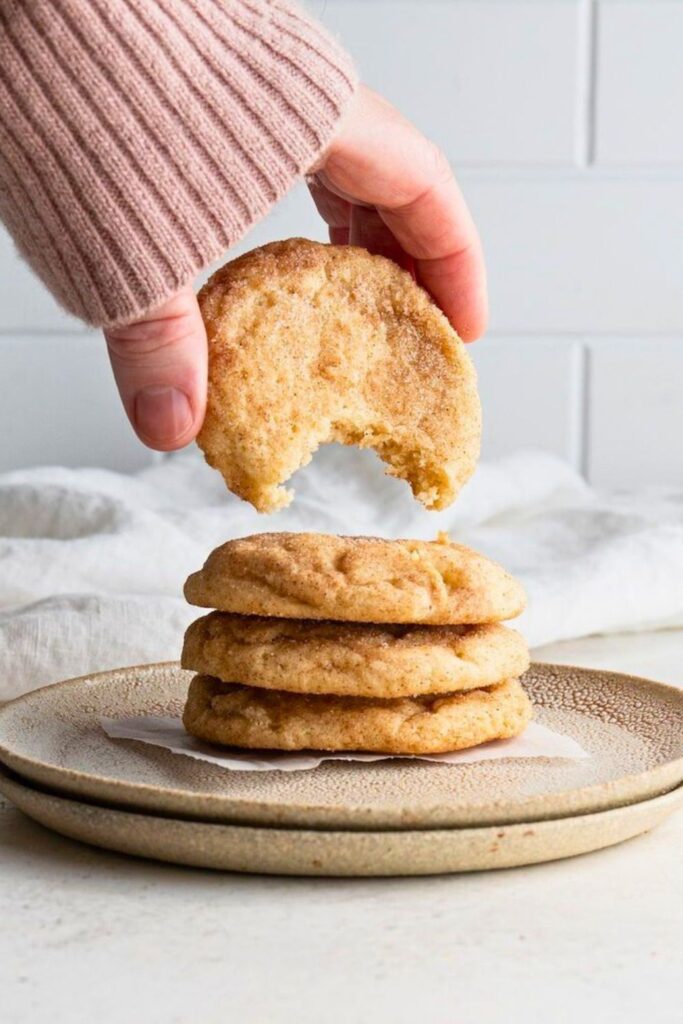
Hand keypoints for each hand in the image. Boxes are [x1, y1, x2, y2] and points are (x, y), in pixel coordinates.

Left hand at [105, 84, 486, 451]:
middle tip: (403, 328)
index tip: (461, 329)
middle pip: (391, 179)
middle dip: (406, 260)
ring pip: (338, 164)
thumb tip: (171, 427)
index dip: (456, 264)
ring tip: (344, 303)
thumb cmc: (81, 84)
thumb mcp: (129, 244)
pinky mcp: (205, 87)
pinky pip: (283, 156)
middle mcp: (299, 92)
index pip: (426, 187)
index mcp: (318, 116)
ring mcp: (255, 84)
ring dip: (351, 236)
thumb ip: (157, 345)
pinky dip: (292, 212)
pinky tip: (265, 252)